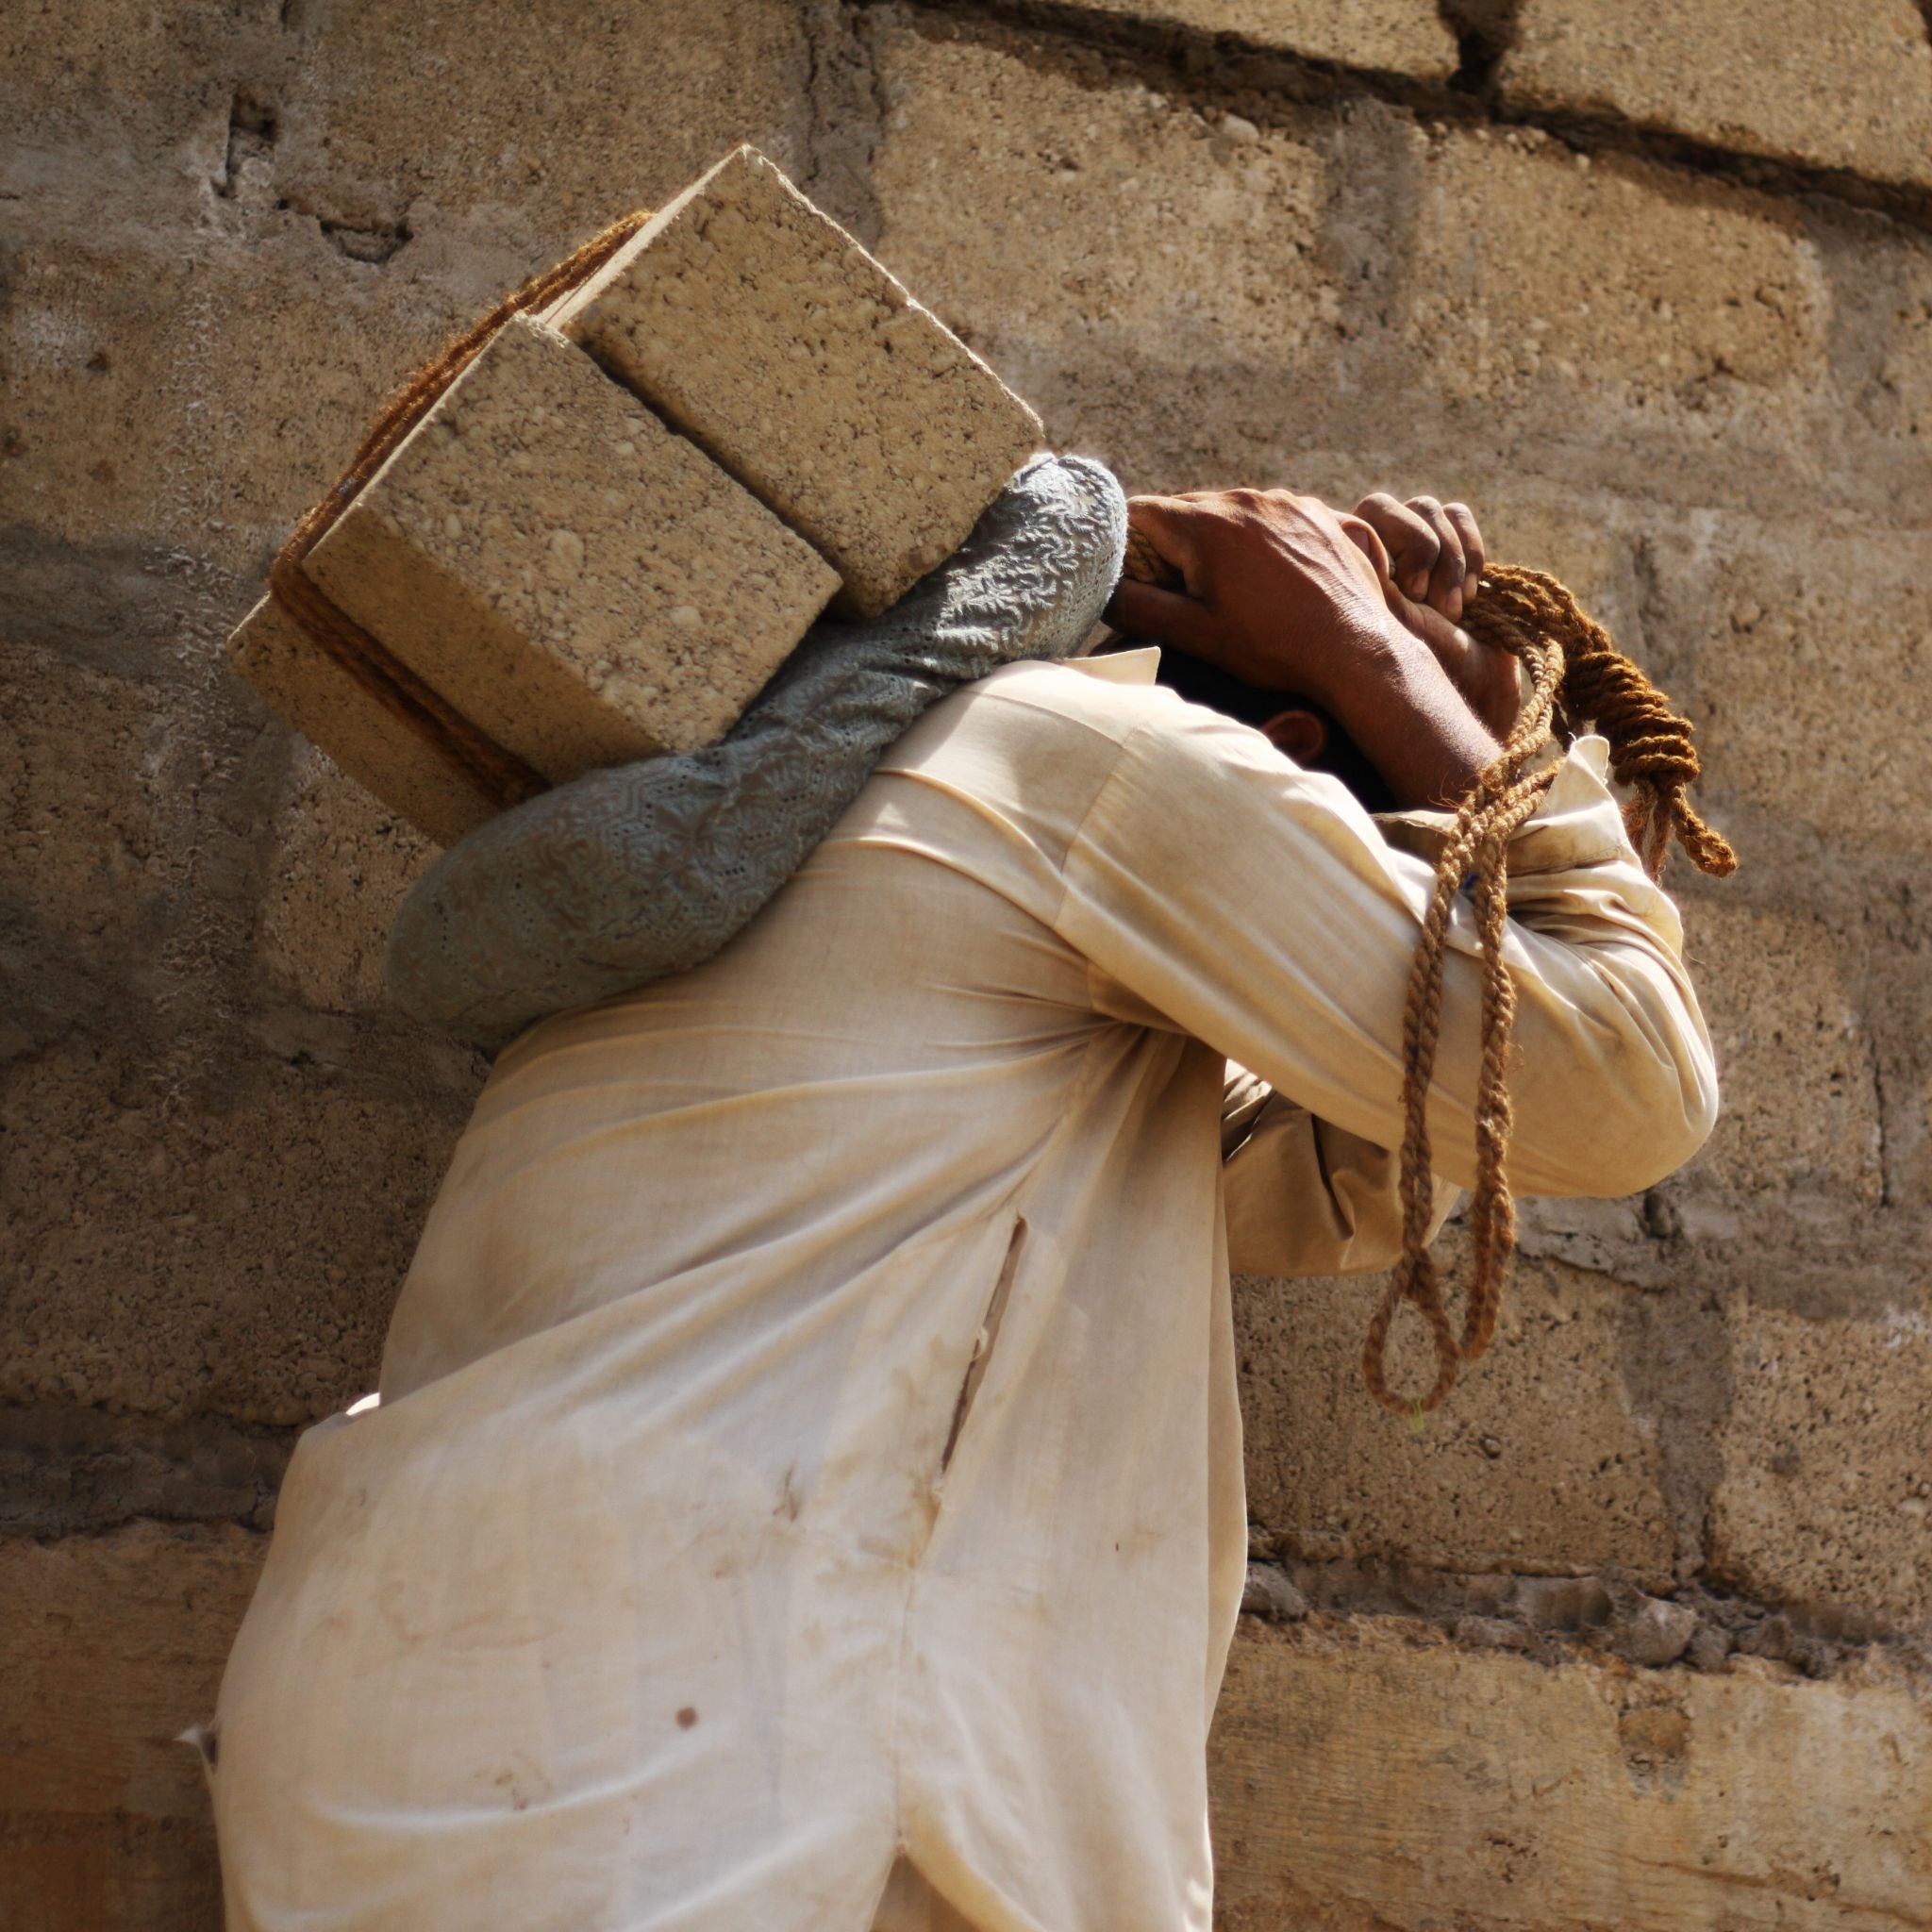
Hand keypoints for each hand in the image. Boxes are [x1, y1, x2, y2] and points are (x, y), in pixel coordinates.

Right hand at [1107, 486, 1501, 810]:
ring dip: (1216, 542)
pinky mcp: (1319, 513)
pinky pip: (1272, 515)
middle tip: (1174, 589)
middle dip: (1170, 545)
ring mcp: (1288, 502)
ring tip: (1227, 589)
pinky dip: (1258, 539)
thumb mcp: (1196, 634)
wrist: (1356, 651)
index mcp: (1208, 525)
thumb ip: (1139, 608)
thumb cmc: (1274, 647)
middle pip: (1185, 510)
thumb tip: (1102, 592)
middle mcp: (1247, 499)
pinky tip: (1267, 578)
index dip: (1123, 545)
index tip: (1127, 575)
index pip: (1140, 513)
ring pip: (1230, 511)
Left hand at [1346, 493, 1519, 740]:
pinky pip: (1458, 514)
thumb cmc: (1420, 669)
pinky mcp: (1454, 545)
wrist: (1473, 688)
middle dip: (1418, 549)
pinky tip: (1471, 596)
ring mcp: (1416, 545)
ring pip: (1428, 508)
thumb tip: (1351, 526)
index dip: (1384, 544)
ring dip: (1448, 559)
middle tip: (1424, 598)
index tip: (1409, 595)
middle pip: (1385, 505)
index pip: (1349, 518)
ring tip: (1452, 611)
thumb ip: (1367, 578)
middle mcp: (1375, 551)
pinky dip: (1471, 551)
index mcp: (1346, 569)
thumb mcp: (1387, 628)